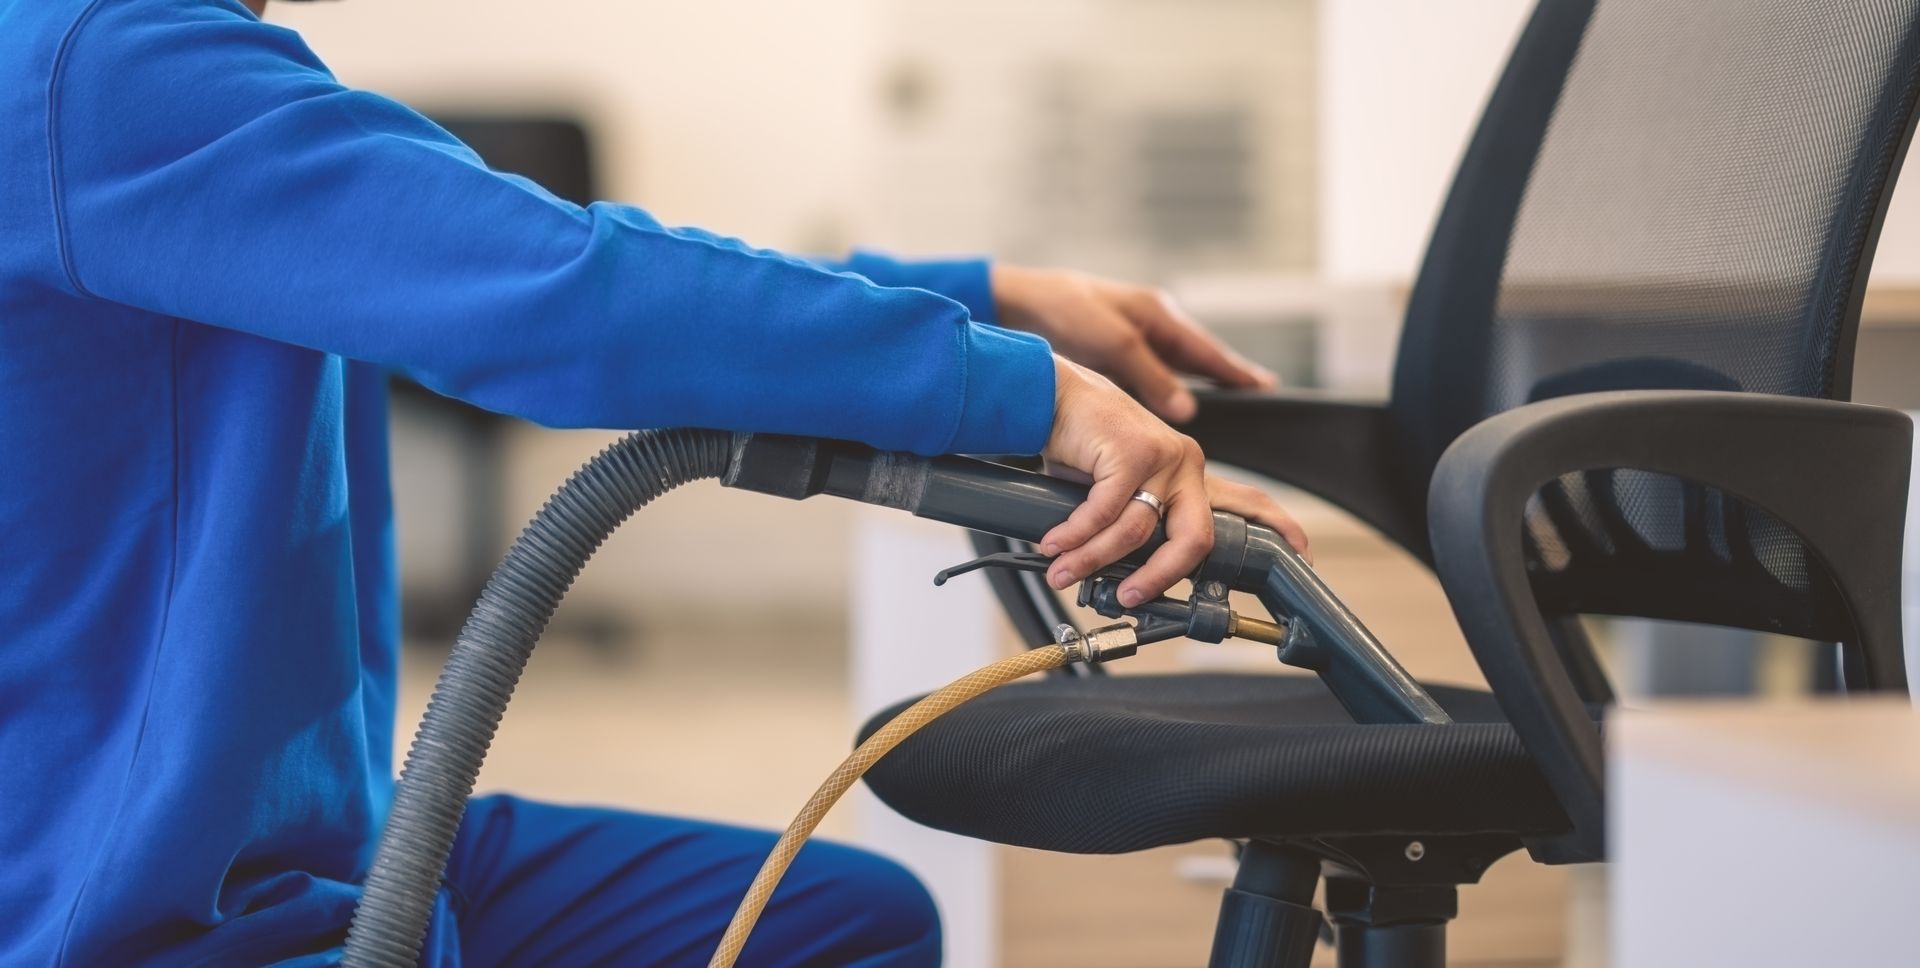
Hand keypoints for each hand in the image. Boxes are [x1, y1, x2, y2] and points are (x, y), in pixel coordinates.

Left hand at [993, 265, 1275, 422]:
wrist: (1022, 303)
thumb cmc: (1068, 311)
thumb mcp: (1114, 343)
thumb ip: (1152, 376)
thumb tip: (1189, 410)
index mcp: (1160, 315)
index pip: (1209, 350)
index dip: (1238, 370)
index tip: (1267, 387)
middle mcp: (1153, 328)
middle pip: (1200, 358)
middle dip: (1228, 375)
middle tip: (1261, 393)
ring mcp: (1136, 341)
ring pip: (1176, 369)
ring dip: (1199, 386)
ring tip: (1229, 402)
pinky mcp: (1114, 356)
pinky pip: (1151, 378)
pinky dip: (1166, 392)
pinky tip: (1173, 408)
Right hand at [1040, 357, 1309, 606]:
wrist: (1049, 395)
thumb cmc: (1082, 442)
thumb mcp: (1117, 485)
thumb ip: (1133, 520)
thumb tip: (1126, 573)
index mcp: (1188, 472)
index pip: (1247, 501)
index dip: (1277, 527)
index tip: (1302, 551)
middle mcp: (1185, 463)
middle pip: (1194, 540)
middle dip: (1161, 577)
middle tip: (1131, 597)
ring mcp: (1162, 456)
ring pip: (1135, 532)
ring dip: (1092, 558)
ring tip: (1063, 570)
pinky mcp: (1132, 453)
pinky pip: (1104, 514)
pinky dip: (1075, 535)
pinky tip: (1056, 543)